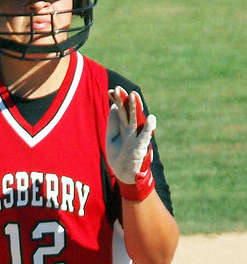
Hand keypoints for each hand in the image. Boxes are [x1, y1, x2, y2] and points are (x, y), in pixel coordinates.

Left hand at [106, 86, 156, 200]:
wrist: (125, 174)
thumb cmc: (119, 155)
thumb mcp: (111, 137)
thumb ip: (113, 123)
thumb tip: (113, 106)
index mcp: (124, 127)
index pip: (121, 110)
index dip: (117, 100)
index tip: (111, 91)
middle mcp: (131, 130)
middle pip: (128, 112)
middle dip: (124, 100)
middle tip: (119, 88)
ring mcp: (136, 138)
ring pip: (136, 120)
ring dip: (135, 108)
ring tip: (134, 95)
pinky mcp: (140, 148)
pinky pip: (145, 137)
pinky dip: (149, 128)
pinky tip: (152, 119)